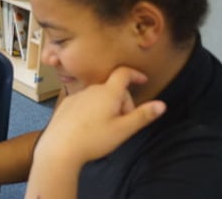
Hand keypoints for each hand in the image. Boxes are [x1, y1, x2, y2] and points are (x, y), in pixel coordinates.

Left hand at [36, 66, 165, 165]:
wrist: (59, 148)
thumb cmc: (93, 139)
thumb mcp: (123, 129)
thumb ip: (143, 116)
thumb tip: (162, 105)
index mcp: (108, 92)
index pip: (124, 74)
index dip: (135, 74)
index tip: (143, 80)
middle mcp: (91, 90)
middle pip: (113, 89)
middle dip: (122, 102)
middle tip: (123, 124)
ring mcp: (76, 96)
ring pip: (99, 97)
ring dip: (107, 107)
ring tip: (106, 128)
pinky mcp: (66, 105)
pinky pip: (85, 103)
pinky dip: (92, 110)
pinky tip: (89, 128)